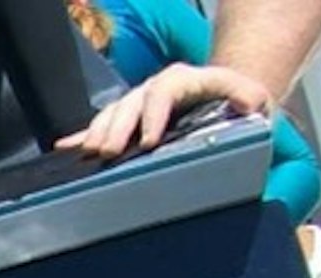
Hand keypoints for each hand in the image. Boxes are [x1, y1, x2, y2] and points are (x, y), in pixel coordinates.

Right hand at [60, 61, 270, 160]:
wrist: (228, 103)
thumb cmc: (240, 108)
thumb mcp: (255, 99)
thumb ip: (251, 98)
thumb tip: (249, 103)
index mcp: (185, 81)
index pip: (164, 90)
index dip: (153, 114)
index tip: (149, 141)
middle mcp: (158, 88)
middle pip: (131, 102)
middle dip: (118, 127)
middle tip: (108, 152)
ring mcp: (140, 104)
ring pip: (113, 112)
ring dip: (99, 132)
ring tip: (90, 153)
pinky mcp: (129, 121)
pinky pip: (102, 126)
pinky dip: (83, 136)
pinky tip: (64, 148)